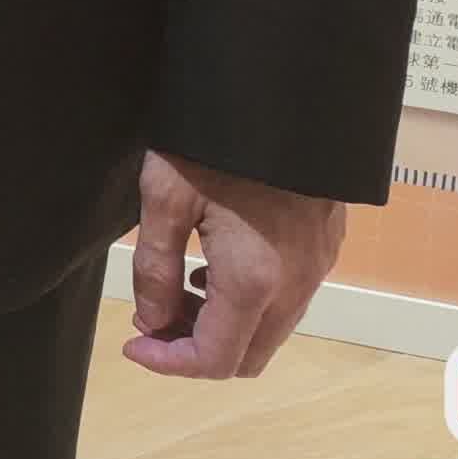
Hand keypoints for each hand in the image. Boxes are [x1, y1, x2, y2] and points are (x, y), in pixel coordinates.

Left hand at [124, 150, 344, 379]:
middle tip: (152, 317)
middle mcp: (295, 287)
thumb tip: (152, 322)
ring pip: (269, 331)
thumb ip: (154, 268)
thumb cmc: (215, 143)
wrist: (283, 94)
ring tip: (175, 289)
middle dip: (194, 350)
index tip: (132, 344)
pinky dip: (247, 304)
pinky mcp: (324, 247)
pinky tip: (213, 265)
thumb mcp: (165, 196)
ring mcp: (316, 268)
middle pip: (247, 357)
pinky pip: (287, 301)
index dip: (168, 364)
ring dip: (221, 326)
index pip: (214, 359)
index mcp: (252, 281)